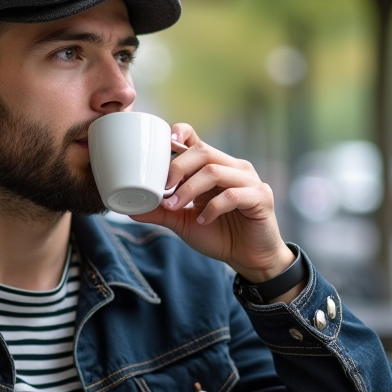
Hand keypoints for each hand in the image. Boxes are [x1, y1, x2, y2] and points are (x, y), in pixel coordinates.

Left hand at [129, 124, 296, 283]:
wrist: (249, 258)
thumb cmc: (219, 234)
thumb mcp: (184, 222)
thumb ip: (161, 212)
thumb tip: (130, 210)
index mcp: (214, 167)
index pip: (197, 140)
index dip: (181, 133)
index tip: (164, 143)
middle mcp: (232, 168)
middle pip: (202, 151)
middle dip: (178, 167)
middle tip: (163, 188)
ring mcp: (249, 181)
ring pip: (215, 171)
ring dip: (190, 189)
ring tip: (176, 207)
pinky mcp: (261, 197)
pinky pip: (233, 195)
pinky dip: (213, 207)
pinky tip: (204, 220)